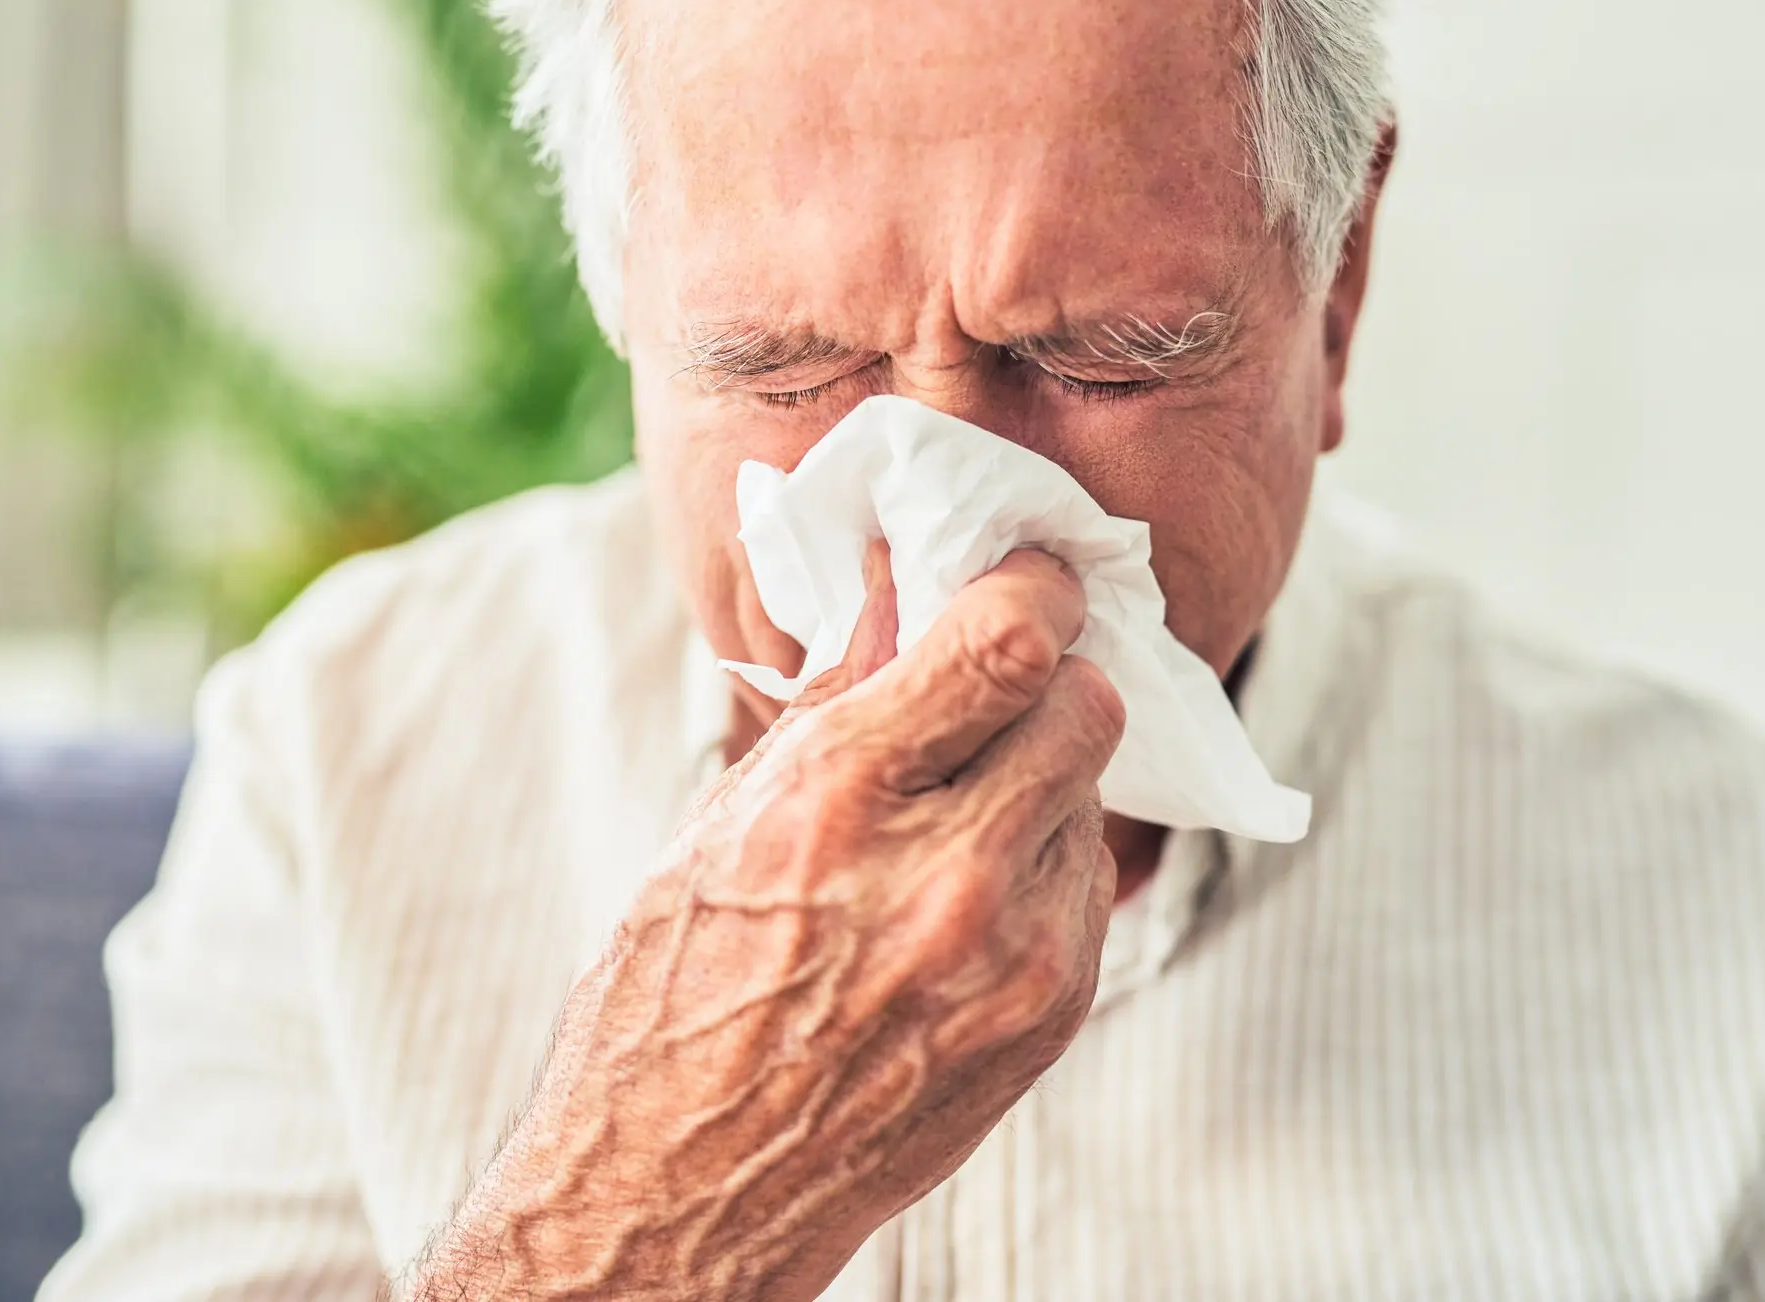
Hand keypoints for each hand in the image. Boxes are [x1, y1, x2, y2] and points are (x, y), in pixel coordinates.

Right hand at [404, 547, 1125, 1300]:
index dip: (1034, 589)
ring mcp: (1009, 954)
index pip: (1007, 643)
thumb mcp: (723, 821)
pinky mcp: (1049, 1015)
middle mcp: (939, 872)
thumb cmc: (673, 996)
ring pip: (1091, 793)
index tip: (1026, 580)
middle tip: (994, 691)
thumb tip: (895, 581)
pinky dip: (1044, 864)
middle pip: (1084, 704)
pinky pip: (1087, 884)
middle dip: (1044, 679)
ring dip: (1042, 777)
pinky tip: (966, 896)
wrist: (684, 1183)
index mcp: (835, 797)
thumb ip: (834, 696)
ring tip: (956, 817)